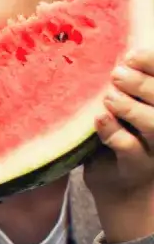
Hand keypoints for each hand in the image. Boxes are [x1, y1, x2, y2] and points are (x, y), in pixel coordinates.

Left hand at [86, 49, 153, 241]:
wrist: (121, 189)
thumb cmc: (120, 139)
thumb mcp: (123, 111)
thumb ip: (120, 88)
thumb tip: (99, 55)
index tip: (132, 54)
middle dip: (144, 84)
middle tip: (117, 74)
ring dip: (132, 108)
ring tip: (109, 98)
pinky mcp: (136, 168)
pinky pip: (129, 148)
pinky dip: (113, 132)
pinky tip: (98, 119)